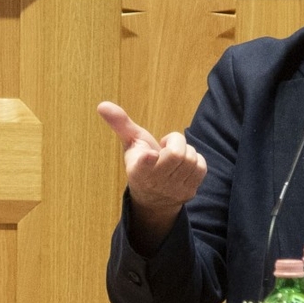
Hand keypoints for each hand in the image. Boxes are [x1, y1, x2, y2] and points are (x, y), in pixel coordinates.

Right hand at [97, 102, 207, 245]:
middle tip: (166, 146)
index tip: (150, 155)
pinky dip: (195, 160)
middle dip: (176, 141)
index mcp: (137, 170)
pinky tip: (183, 164)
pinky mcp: (189, 192)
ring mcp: (173, 189)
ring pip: (190, 158)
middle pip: (176, 154)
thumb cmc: (141, 163)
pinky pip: (201, 166)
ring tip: (173, 157)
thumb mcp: (130, 143)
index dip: (148, 160)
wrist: (153, 198)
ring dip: (185, 151)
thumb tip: (102, 104)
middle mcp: (154, 182)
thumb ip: (120, 123)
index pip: (143, 165)